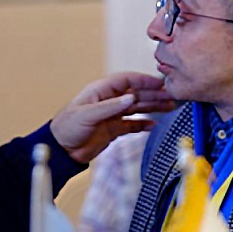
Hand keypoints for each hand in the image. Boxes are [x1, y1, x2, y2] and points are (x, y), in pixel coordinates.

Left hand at [50, 72, 173, 163]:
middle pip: (136, 94)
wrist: (61, 150)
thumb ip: (109, 107)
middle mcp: (109, 102)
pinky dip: (143, 124)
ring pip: (137, 108)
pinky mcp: (113, 129)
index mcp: (101, 92)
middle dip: (154, 94)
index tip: (159, 83)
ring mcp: (112, 115)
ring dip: (153, 107)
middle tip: (171, 96)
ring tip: (169, 106)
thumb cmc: (66, 128)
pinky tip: (154, 124)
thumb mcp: (87, 115)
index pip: (127, 81)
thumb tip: (130, 97)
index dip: (144, 80)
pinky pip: (132, 124)